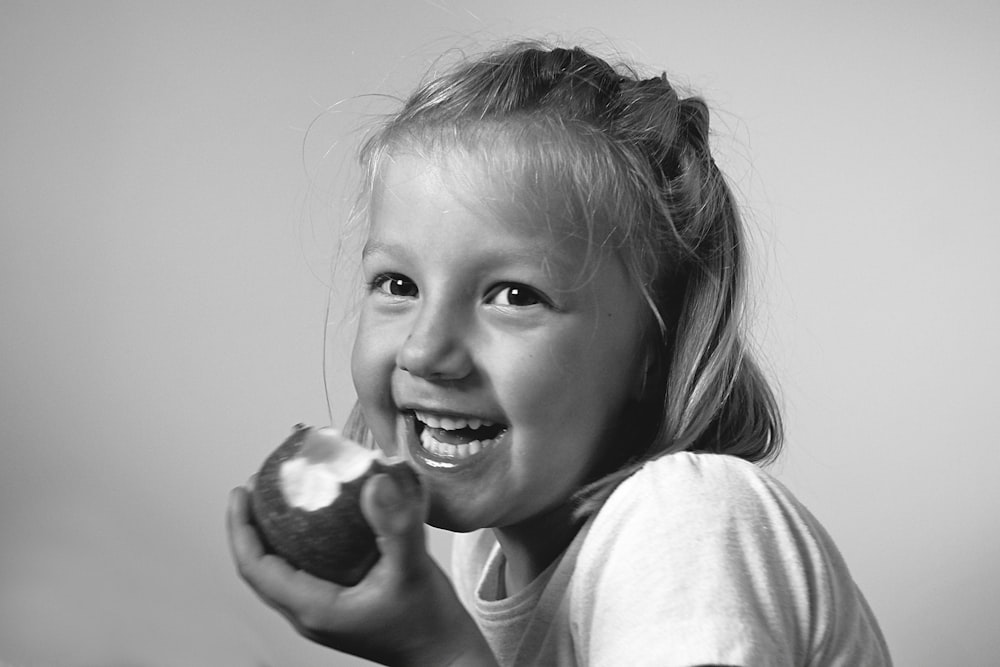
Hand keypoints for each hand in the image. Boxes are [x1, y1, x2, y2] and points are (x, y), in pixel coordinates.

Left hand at [226, 472, 495, 665]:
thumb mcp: (412, 569)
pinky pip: (307, 569)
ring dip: (276, 532)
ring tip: (284, 492)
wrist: (446, 656)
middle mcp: (310, 613)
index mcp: (314, 608)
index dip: (241, 528)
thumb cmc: (428, 622)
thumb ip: (394, 526)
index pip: (256, 568)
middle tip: (261, 482)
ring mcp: (323, 612)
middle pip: (262, 567)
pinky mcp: (339, 606)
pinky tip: (324, 515)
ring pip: (283, 568)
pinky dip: (304, 540)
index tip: (243, 490)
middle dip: (255, 524)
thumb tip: (375, 480)